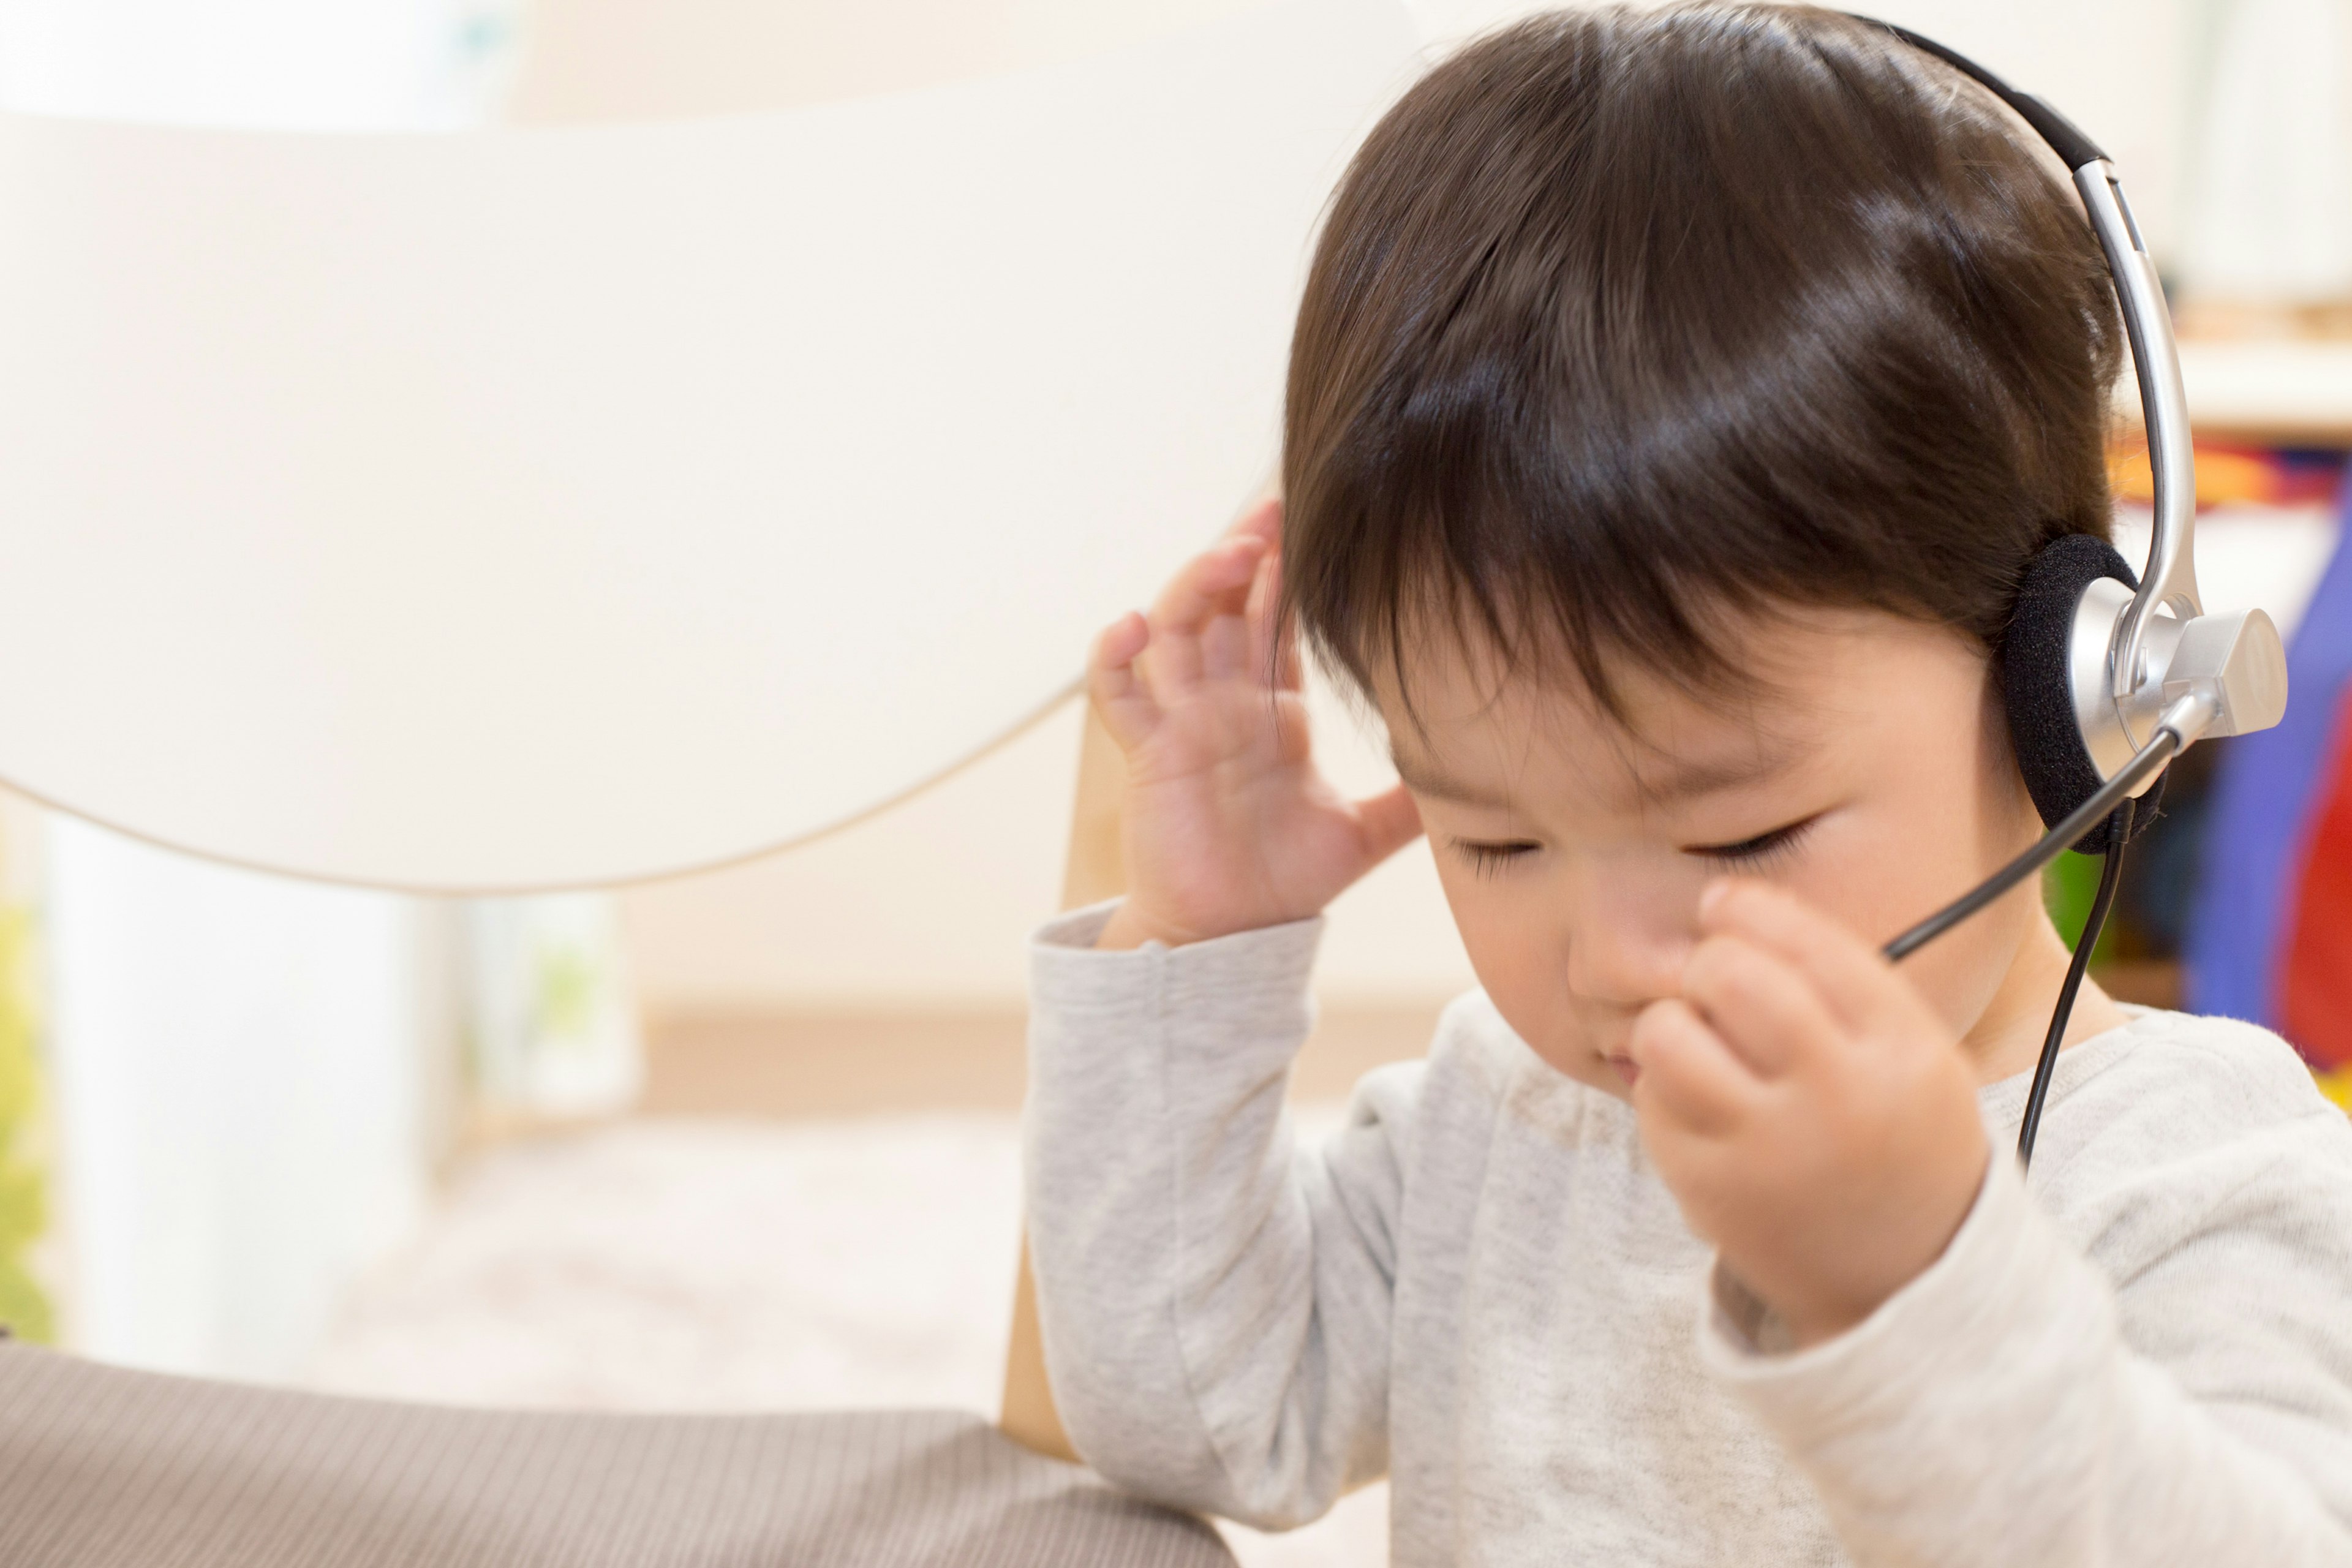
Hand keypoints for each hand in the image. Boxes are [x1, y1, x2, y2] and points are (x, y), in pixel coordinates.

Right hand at [1088, 499, 1421, 949]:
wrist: (1233, 937)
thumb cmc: (1284, 881)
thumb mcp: (1365, 833)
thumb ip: (1412, 799)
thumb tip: (1479, 775)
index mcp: (1273, 707)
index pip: (1281, 618)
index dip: (1292, 570)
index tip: (1316, 519)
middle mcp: (1223, 701)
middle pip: (1228, 603)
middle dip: (1246, 550)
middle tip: (1274, 503)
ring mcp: (1182, 722)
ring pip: (1176, 629)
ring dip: (1197, 584)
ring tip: (1234, 552)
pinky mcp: (1149, 755)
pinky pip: (1118, 695)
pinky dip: (1114, 657)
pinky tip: (1134, 626)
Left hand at [1627, 880, 1989, 1347]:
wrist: (1912, 1278)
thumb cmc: (1902, 1140)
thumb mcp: (1915, 1055)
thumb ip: (1843, 982)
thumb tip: (1730, 905)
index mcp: (1899, 1051)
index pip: (1809, 945)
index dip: (1748, 910)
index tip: (1721, 904)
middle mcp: (1834, 1097)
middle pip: (1727, 976)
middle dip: (1709, 965)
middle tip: (1719, 990)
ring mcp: (1766, 1149)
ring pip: (1667, 1033)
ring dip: (1674, 1025)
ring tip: (1704, 1047)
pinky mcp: (1710, 1190)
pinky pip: (1651, 1099)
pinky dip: (1667, 1089)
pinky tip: (1707, 1108)